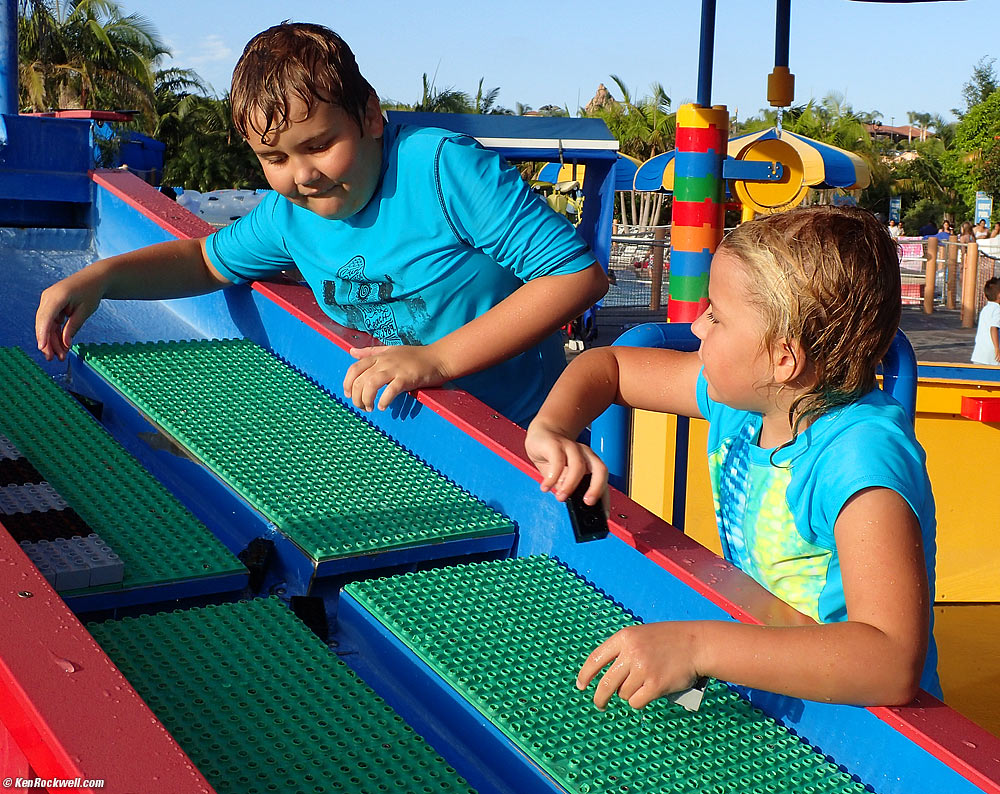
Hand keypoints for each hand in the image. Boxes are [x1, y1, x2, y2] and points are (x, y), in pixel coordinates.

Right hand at [35, 272, 105, 360]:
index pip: (46, 318)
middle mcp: (48, 298)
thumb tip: (65, 343)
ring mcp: (48, 301)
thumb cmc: (91, 292)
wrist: (93, 279)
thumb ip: (73, 327)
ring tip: (59, 356)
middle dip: (47, 342)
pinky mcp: (51, 305)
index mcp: (57, 296)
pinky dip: (55, 334)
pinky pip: (51, 323)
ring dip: (52, 341)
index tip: (42, 347)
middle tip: (52, 358)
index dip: (43, 334)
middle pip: (43, 324)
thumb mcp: (85, 311)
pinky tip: (61, 347)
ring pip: (46, 325)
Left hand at [343, 344, 449, 410]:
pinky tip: (382, 406)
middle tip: (361, 407)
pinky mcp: (407, 378)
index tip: (348, 395)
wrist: (438, 358)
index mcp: (379, 356)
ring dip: (366, 399)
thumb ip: (370, 352)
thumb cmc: (415, 356)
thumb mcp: (390, 350)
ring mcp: (395, 369)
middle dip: (356, 396)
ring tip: (369, 408)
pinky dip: (384, 400)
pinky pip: (391, 390)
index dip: (347, 383)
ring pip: (371, 384)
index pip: (354, 368)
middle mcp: (384, 362)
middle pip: (360, 379)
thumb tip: (351, 352)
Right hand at [524, 420, 607, 503]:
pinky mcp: (554, 444)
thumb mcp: (563, 476)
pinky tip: (546, 487)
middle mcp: (584, 454)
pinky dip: (552, 477)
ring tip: (561, 497)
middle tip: (588, 503)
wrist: (541, 433)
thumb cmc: (553, 457)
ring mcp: (571, 447)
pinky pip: (557, 461)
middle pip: (600, 469)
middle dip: (596, 488)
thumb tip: (572, 504)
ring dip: (570, 485)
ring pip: (578, 465)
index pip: (603, 481)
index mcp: (590, 463)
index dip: (605, 499)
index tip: (603, 516)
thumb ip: (569, 487)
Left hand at [577, 622, 702, 709]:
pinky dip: (639, 702)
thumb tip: (607, 677)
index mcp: (624, 638)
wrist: (696, 644)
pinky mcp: (655, 685)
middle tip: (600, 704)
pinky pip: (636, 702)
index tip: (581, 685)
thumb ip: (624, 651)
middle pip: (606, 683)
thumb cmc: (669, 640)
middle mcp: (631, 653)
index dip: (585, 674)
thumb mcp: (642, 636)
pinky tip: (646, 695)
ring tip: (641, 687)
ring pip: (623, 693)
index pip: (596, 658)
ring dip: (629, 694)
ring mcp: (643, 669)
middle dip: (600, 697)